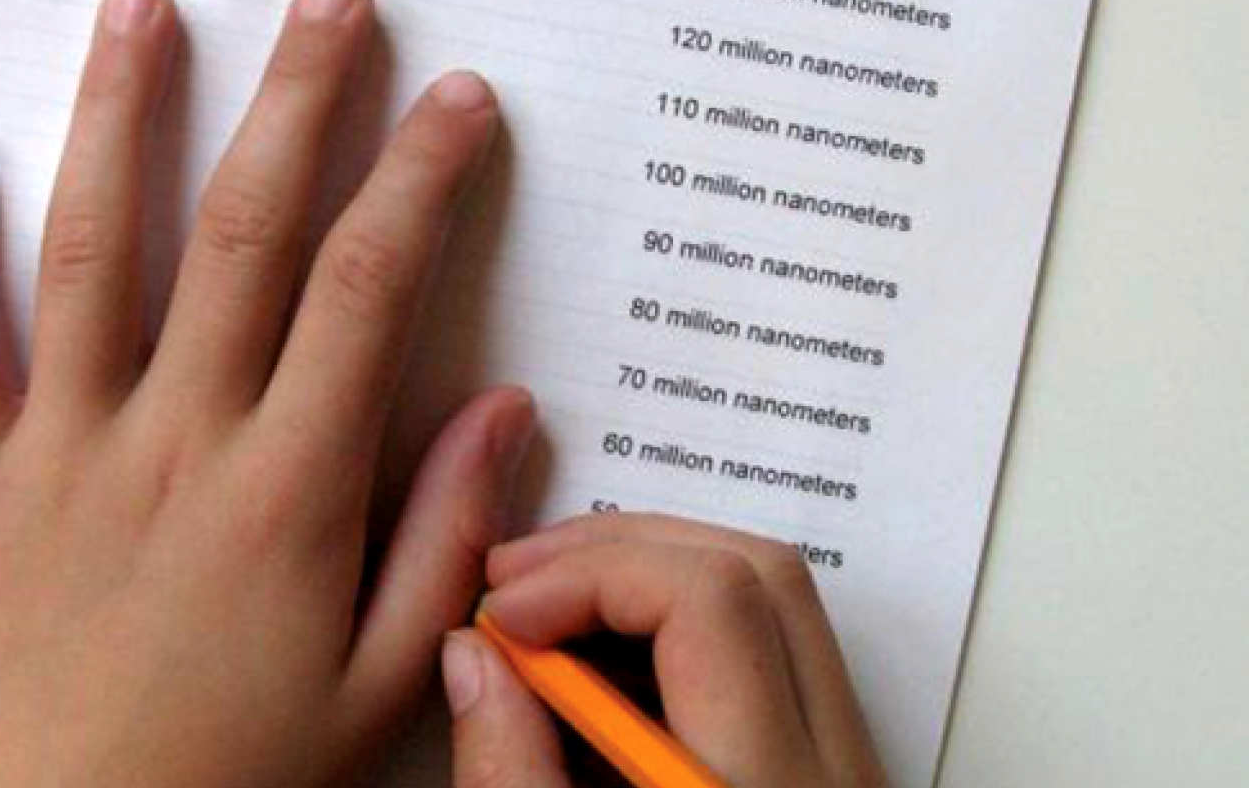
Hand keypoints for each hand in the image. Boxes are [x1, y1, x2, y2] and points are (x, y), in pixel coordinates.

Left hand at [0, 0, 537, 787]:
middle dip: (299, 96)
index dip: (421, 177)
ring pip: (98, 248)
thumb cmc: (227, 785)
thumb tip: (505, 410)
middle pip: (249, 230)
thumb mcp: (375, 692)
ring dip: (126, 115)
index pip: (370, 289)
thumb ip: (444, 543)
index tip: (458, 97)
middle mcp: (177, 440)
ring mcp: (62, 450)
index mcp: (290, 490)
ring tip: (145, 6)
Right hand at [443, 514, 889, 787]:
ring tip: (554, 623)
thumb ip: (510, 771)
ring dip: (650, 579)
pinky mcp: (833, 771)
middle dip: (618, 554)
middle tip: (517, 592)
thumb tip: (472, 655)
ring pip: (775, 597)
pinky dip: (681, 631)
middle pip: (756, 572)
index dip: (590, 577)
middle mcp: (834, 768)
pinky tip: (606, 673)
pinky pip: (775, 652)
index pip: (707, 601)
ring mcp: (847, 766)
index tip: (503, 615)